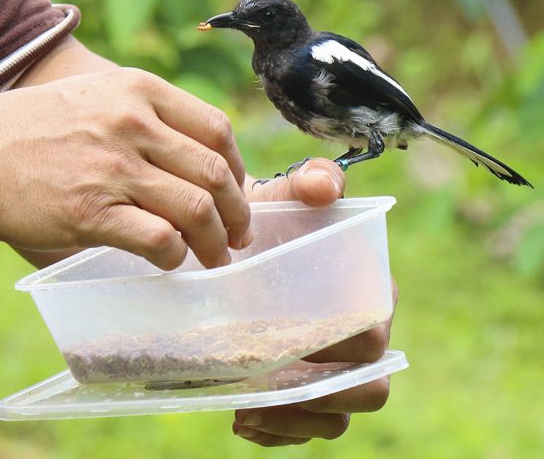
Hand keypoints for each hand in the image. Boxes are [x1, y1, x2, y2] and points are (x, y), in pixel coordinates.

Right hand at [0, 68, 252, 269]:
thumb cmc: (36, 128)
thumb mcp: (95, 96)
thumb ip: (143, 114)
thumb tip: (197, 156)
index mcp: (137, 89)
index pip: (216, 128)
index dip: (237, 168)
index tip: (235, 191)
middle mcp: (131, 121)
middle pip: (215, 172)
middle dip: (236, 213)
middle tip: (235, 236)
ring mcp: (113, 166)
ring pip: (198, 209)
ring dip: (215, 243)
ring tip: (213, 257)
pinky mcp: (93, 211)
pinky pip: (161, 240)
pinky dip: (177, 258)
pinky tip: (170, 261)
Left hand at [236, 160, 395, 445]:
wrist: (236, 240)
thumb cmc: (272, 216)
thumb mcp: (287, 191)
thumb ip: (314, 179)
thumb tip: (320, 188)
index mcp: (371, 288)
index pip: (374, 330)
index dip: (342, 343)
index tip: (295, 341)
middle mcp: (366, 334)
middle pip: (367, 383)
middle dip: (321, 390)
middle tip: (266, 380)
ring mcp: (342, 369)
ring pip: (340, 414)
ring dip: (298, 417)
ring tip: (248, 406)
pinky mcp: (315, 395)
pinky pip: (314, 428)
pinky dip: (280, 431)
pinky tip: (241, 417)